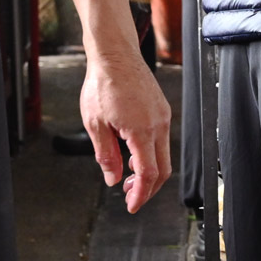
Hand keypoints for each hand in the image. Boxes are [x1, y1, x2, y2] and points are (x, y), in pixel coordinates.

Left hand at [80, 51, 172, 212]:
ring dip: (150, 171)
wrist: (115, 55)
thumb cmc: (104, 83)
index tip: (132, 205)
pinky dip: (151, 154)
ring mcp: (163, 116)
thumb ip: (106, 155)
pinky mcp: (162, 110)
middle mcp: (158, 124)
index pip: (148, 173)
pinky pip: (162, 139)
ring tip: (129, 176)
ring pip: (164, 155)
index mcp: (142, 130)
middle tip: (131, 197)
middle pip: (164, 169)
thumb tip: (112, 178)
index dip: (141, 194)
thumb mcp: (95, 124)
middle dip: (149, 188)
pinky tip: (134, 154)